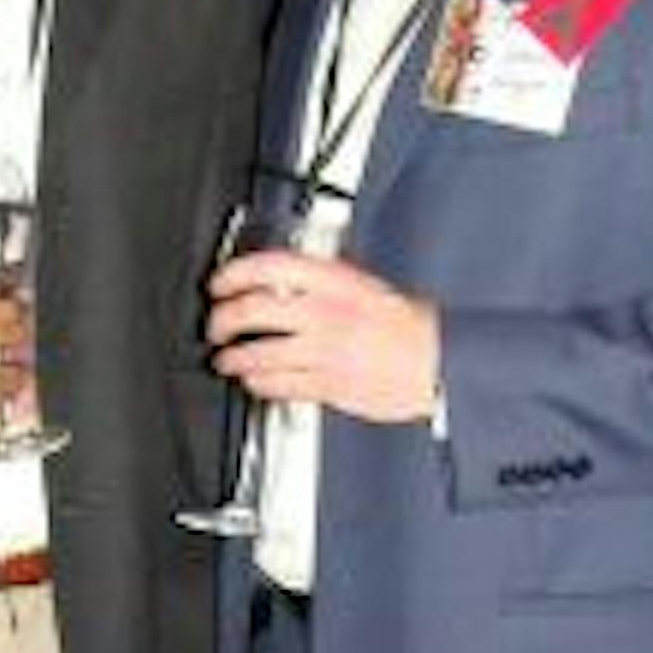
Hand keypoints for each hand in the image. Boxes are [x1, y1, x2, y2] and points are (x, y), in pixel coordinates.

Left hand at [209, 249, 439, 424]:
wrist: (437, 362)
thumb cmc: (407, 325)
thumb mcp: (364, 285)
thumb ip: (320, 282)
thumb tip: (278, 280)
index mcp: (336, 282)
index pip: (270, 267)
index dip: (234, 273)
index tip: (219, 283)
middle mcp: (325, 314)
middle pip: (252, 311)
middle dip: (221, 319)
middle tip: (215, 325)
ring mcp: (324, 352)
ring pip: (257, 353)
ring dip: (231, 357)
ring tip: (225, 359)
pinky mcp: (326, 386)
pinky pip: (277, 384)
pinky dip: (257, 382)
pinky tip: (253, 379)